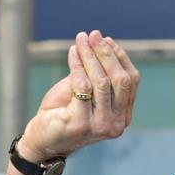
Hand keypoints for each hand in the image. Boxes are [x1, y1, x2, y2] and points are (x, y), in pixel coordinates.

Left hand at [17, 30, 139, 160]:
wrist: (42, 139)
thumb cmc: (64, 111)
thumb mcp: (85, 90)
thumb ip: (96, 72)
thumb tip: (100, 42)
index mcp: (123, 114)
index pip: (131, 80)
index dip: (120, 57)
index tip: (106, 39)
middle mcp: (117, 122)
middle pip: (120, 79)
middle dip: (106, 53)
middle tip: (93, 35)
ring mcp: (101, 125)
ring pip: (102, 81)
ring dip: (90, 55)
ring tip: (80, 39)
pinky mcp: (81, 124)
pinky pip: (82, 86)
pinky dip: (77, 65)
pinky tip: (72, 52)